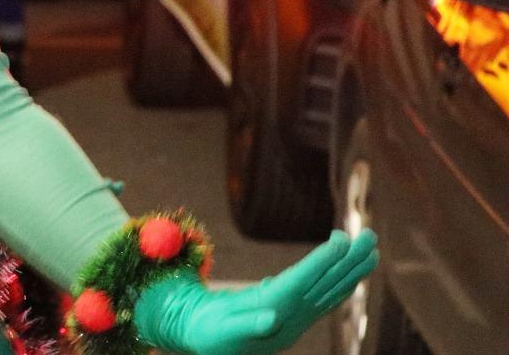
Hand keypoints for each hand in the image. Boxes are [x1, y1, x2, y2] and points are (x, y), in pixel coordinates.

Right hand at [133, 229, 377, 354]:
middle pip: (324, 284)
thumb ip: (247, 325)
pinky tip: (351, 275)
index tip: (342, 240)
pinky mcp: (294, 315)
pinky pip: (323, 298)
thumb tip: (271, 317)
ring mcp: (297, 317)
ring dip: (350, 269)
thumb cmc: (210, 334)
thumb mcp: (223, 331)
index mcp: (275, 314)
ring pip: (329, 289)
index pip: (304, 282)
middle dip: (348, 261)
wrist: (209, 344)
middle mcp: (293, 316)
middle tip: (370, 236)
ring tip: (371, 249)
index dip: (323, 261)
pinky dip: (339, 284)